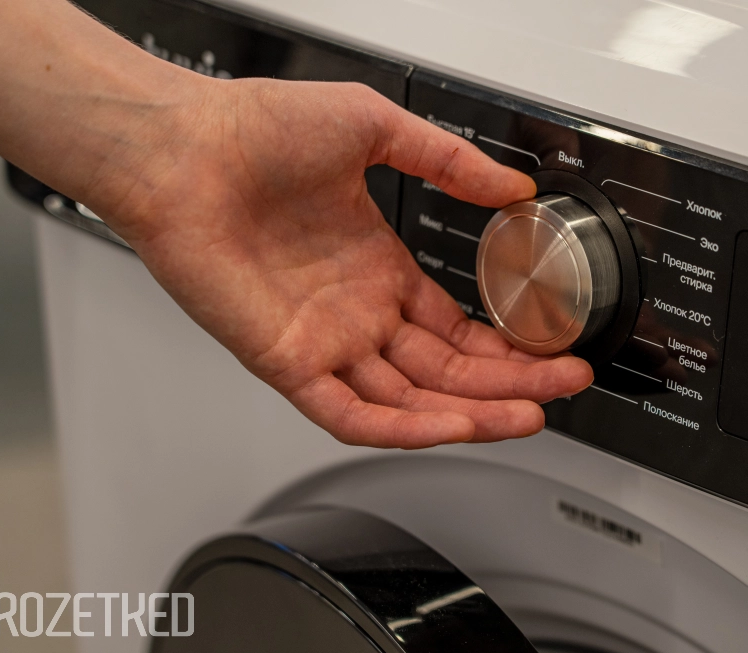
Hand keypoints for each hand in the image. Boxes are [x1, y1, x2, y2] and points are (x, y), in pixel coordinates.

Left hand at [86, 78, 592, 447]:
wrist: (183, 147)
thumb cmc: (258, 129)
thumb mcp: (375, 129)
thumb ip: (450, 162)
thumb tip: (514, 187)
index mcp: (378, 268)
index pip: (455, 329)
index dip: (506, 346)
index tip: (552, 349)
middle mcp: (357, 312)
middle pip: (446, 371)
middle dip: (510, 384)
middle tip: (563, 387)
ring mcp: (325, 341)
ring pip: (409, 401)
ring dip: (471, 414)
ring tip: (529, 416)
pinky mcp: (288, 361)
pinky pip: (351, 413)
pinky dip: (403, 428)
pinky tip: (454, 428)